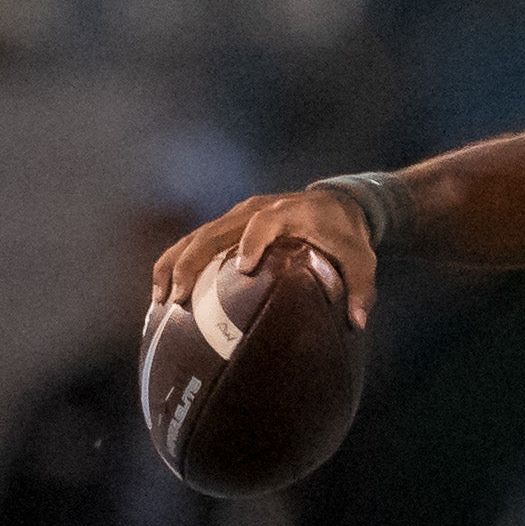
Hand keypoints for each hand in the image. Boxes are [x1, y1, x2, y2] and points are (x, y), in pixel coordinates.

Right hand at [148, 189, 381, 331]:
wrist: (336, 203)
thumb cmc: (347, 234)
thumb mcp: (363, 258)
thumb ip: (362, 288)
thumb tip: (357, 322)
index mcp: (287, 212)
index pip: (263, 223)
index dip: (252, 243)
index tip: (243, 268)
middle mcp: (255, 209)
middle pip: (215, 230)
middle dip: (193, 262)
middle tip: (181, 297)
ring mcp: (236, 215)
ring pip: (196, 235)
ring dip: (174, 264)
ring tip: (161, 299)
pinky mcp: (228, 225)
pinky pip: (196, 240)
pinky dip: (176, 262)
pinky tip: (163, 292)